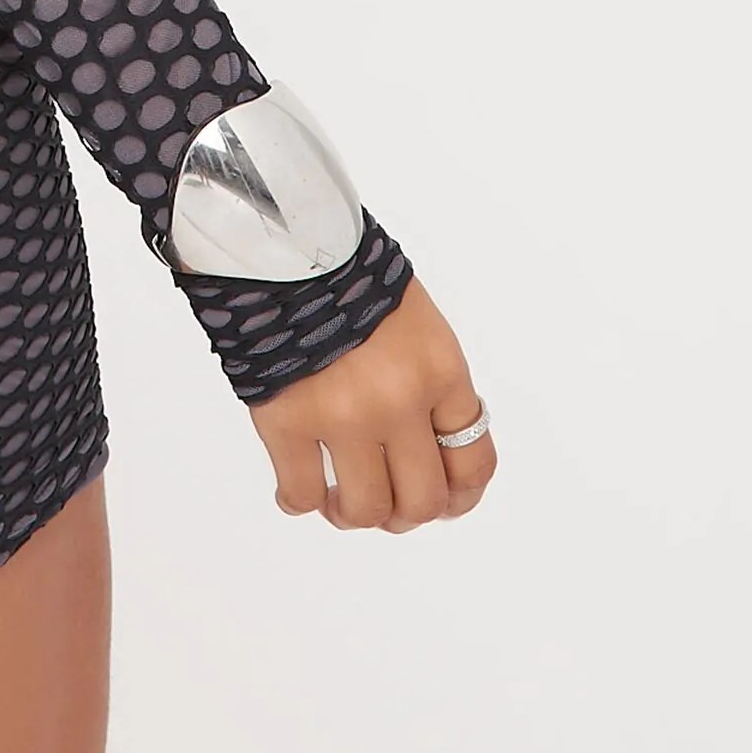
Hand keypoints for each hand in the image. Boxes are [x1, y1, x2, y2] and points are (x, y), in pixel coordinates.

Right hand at [247, 275, 494, 530]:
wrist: (278, 238)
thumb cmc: (349, 272)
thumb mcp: (414, 319)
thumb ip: (427, 380)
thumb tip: (423, 444)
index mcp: (439, 370)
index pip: (473, 461)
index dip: (461, 495)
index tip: (442, 501)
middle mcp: (399, 402)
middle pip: (422, 500)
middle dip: (407, 513)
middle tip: (385, 504)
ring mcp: (342, 416)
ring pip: (364, 508)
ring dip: (354, 514)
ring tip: (337, 501)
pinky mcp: (286, 421)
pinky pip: (300, 492)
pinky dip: (298, 500)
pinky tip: (295, 490)